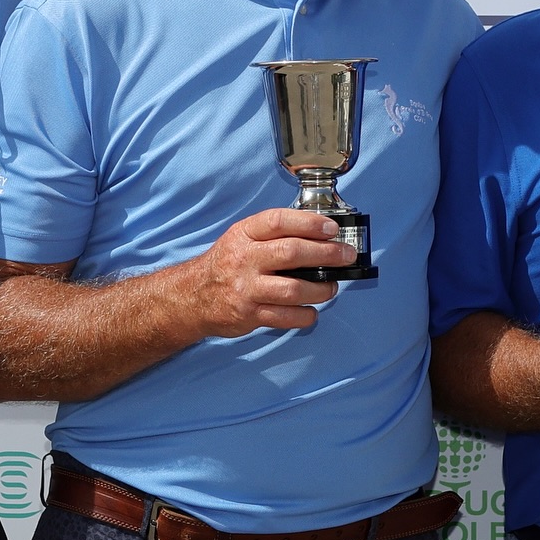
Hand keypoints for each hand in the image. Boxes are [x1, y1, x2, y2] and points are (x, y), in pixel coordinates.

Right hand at [180, 209, 354, 337]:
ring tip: (331, 287)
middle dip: (327, 254)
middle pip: (291, 253)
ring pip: (293, 289)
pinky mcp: (249, 314)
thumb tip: (321, 234)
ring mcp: (246, 288)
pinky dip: (305, 315)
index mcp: (244, 234)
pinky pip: (285, 318)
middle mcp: (244, 259)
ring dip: (321, 289)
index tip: (332, 228)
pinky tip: (311, 310)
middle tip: (346, 256)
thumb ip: (275, 234)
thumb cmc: (227, 263)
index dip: (309, 223)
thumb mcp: (243, 237)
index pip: (279, 221)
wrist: (193, 296)